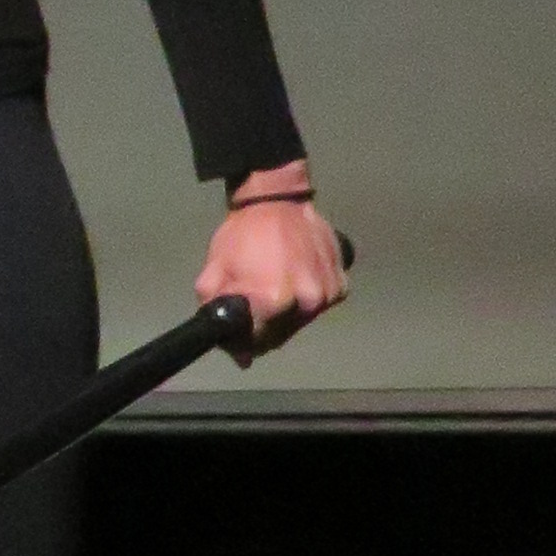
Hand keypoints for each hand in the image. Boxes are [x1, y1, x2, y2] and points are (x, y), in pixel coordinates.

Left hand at [197, 186, 344, 351]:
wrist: (277, 200)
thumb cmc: (242, 234)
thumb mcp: (214, 271)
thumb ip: (216, 312)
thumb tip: (238, 355)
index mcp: (273, 301)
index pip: (256, 343)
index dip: (241, 342)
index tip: (235, 333)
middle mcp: (306, 303)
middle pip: (281, 336)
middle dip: (262, 330)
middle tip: (252, 308)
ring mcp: (327, 295)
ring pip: (301, 322)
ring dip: (286, 316)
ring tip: (273, 289)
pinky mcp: (341, 286)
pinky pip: (320, 306)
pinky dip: (306, 300)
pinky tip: (294, 280)